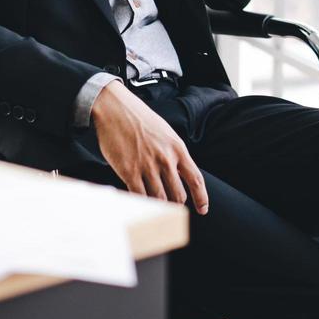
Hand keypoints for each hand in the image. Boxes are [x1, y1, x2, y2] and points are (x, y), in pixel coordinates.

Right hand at [90, 81, 208, 213]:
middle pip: (178, 194)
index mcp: (178, 149)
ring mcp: (147, 166)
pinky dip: (142, 203)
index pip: (196, 179)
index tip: (202, 209)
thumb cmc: (140, 119)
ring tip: (156, 209)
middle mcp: (166, 159)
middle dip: (176, 204)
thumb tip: (179, 173)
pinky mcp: (129, 171)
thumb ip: (173, 153)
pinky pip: (140, 196)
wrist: (116, 109)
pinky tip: (141, 203)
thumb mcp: (166, 133)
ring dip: (159, 206)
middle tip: (172, 208)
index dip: (201, 197)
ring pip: (160, 199)